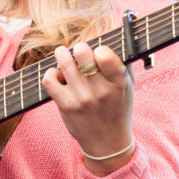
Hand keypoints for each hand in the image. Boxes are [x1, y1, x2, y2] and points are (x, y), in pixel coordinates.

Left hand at [42, 42, 134, 175]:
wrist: (108, 142)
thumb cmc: (117, 108)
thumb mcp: (128, 86)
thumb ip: (121, 62)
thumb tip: (112, 35)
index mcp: (119, 83)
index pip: (106, 55)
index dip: (99, 48)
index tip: (98, 52)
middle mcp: (100, 90)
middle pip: (82, 54)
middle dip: (79, 48)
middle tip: (79, 50)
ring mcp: (82, 99)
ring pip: (64, 63)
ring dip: (62, 54)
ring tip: (63, 54)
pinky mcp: (66, 106)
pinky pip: (50, 80)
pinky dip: (51, 73)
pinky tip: (58, 75)